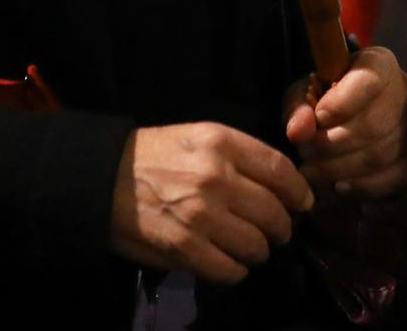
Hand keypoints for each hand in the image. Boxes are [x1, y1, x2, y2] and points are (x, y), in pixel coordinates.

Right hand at [110, 122, 314, 284]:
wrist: (103, 178)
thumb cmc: (156, 155)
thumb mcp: (200, 136)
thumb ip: (240, 155)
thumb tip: (282, 184)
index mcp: (222, 143)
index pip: (280, 170)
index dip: (299, 192)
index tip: (303, 203)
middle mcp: (216, 177)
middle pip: (274, 213)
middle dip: (282, 228)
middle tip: (277, 232)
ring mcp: (200, 215)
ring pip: (256, 246)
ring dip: (259, 251)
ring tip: (250, 248)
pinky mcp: (184, 248)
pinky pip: (229, 270)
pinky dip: (235, 270)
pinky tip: (228, 262)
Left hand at [282, 46, 406, 197]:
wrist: (346, 116)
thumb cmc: (324, 98)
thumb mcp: (304, 92)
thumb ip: (297, 107)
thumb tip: (298, 131)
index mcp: (380, 64)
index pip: (369, 81)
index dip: (340, 104)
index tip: (317, 118)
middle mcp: (405, 93)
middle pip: (373, 125)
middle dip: (331, 144)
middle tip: (305, 153)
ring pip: (379, 155)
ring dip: (339, 169)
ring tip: (313, 171)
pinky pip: (391, 179)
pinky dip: (360, 186)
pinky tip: (337, 184)